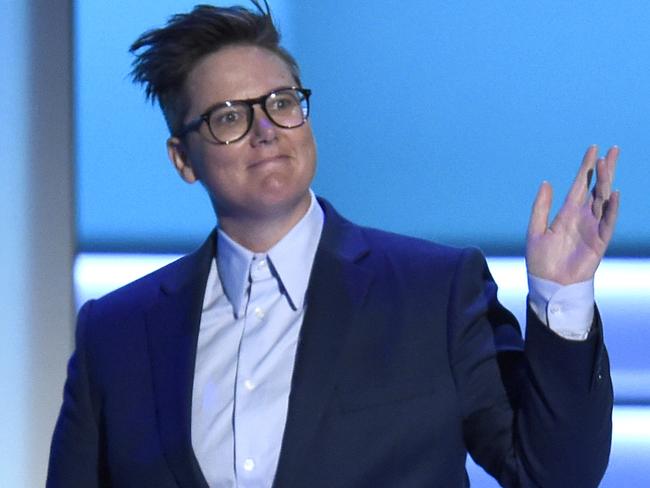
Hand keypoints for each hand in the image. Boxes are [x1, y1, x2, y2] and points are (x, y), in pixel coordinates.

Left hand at [526, 145, 619, 284]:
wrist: (549, 284)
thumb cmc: (541, 260)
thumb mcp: (535, 230)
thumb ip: (541, 207)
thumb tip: (546, 182)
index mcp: (567, 213)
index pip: (580, 185)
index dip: (586, 168)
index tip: (593, 149)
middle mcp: (582, 217)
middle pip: (597, 188)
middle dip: (604, 169)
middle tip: (611, 149)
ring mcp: (593, 228)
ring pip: (603, 200)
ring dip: (606, 182)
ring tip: (608, 164)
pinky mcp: (599, 242)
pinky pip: (608, 222)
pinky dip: (612, 208)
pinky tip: (614, 193)